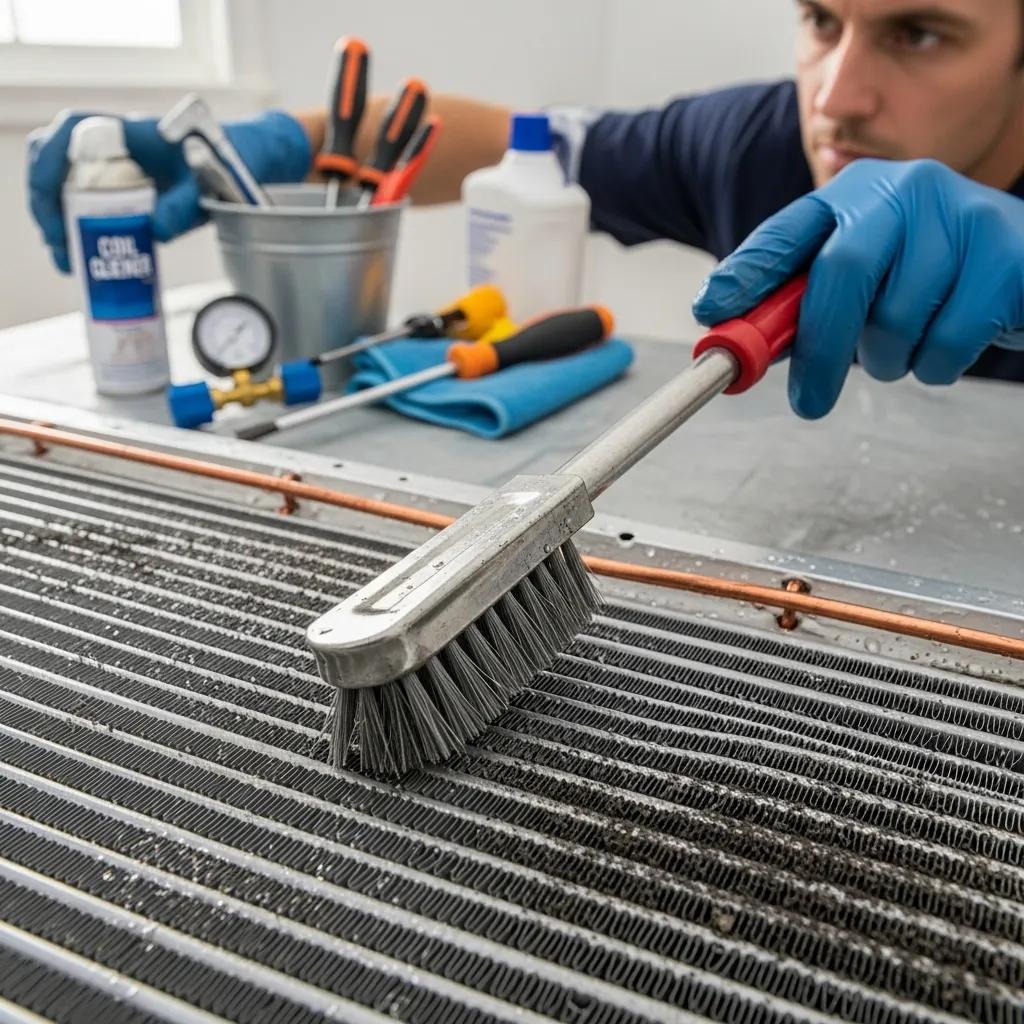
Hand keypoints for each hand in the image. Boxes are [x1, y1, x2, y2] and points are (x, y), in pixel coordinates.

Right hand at [27, 108, 310, 272]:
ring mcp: (115, 168)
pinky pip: (89, 205)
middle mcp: (113, 145)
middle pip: (57, 163)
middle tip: (59, 245)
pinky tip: (83, 261)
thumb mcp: (207, 185)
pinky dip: (79, 231)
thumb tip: (155, 232)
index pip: (71, 132)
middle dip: (48, 203)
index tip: (50, 201)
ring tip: (68, 262)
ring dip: (59, 222)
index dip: (49, 163)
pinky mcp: (123, 190)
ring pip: (67, 186)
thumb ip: (184, 206)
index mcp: (128, 131)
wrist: (244, 163)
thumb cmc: (224, 163)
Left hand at [692, 159, 1023, 417]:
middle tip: (808, 402)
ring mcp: (961, 215)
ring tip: (904, 346)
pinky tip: (946, 343)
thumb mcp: (865, 277)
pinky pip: (946, 341)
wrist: (1023, 266)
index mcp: (856, 195)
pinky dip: (935, 364)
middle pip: (841, 274)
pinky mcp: (1007, 255)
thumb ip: (808, 303)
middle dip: (818, 349)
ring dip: (888, 358)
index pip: (788, 232)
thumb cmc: (931, 279)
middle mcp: (905, 191)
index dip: (746, 273)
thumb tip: (740, 344)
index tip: (711, 311)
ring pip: (895, 318)